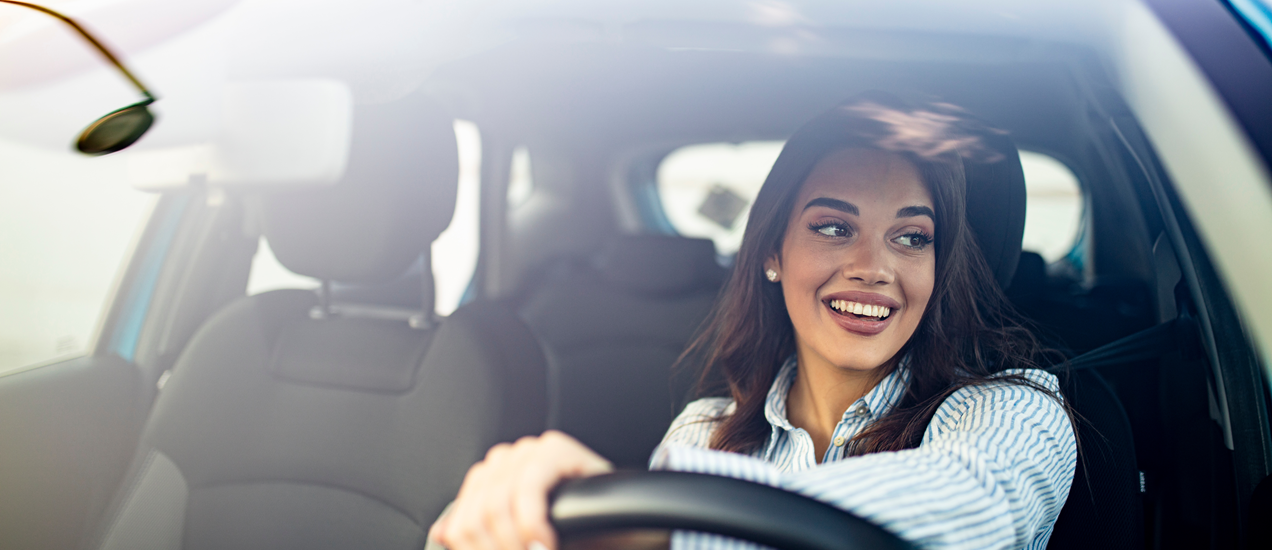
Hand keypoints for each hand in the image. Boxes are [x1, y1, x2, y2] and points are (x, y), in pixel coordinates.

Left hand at [429, 430, 612, 549]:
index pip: (461, 518)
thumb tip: (442, 533)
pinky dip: (532, 524)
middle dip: (495, 549)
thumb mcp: (519, 538)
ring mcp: (530, 450)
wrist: (623, 528)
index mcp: (491, 479)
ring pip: (495, 505)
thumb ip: (483, 534)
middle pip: (474, 515)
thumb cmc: (574, 535)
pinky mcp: (555, 448)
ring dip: (513, 543)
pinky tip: (545, 543)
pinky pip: (527, 489)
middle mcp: (506, 460)